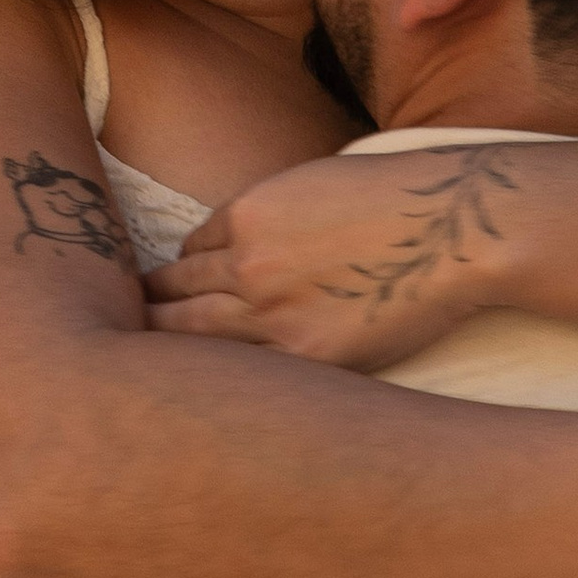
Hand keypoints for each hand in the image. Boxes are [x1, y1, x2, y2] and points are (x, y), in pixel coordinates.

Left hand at [146, 148, 524, 368]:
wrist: (458, 227)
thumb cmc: (400, 197)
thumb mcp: (315, 183)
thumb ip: (273, 217)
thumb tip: (244, 245)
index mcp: (248, 213)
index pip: (191, 250)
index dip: (181, 272)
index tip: (166, 292)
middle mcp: (248, 263)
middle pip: (173, 294)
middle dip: (147, 314)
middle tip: (119, 335)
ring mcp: (274, 313)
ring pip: (194, 337)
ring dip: (166, 351)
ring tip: (137, 376)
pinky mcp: (309, 356)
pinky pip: (247, 371)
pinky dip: (227, 380)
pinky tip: (209, 395)